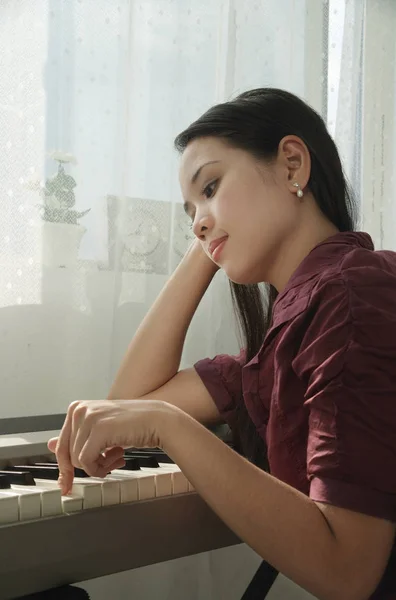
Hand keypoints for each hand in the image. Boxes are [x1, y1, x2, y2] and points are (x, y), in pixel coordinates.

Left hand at [47, 399, 175, 494]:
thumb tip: (48, 445)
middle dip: (88, 466)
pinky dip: (101, 468)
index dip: (65, 469)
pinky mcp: (98, 430)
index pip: (61, 445)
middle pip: (68, 455)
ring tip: (118, 456)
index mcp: (76, 407)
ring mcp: (88, 418)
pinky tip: (120, 457)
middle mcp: (79, 409)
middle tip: (109, 464)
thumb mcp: (100, 430)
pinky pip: (88, 462)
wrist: (157, 420)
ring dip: (100, 466)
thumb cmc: (131, 426)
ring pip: (78, 461)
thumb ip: (76, 437)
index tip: (66, 485)